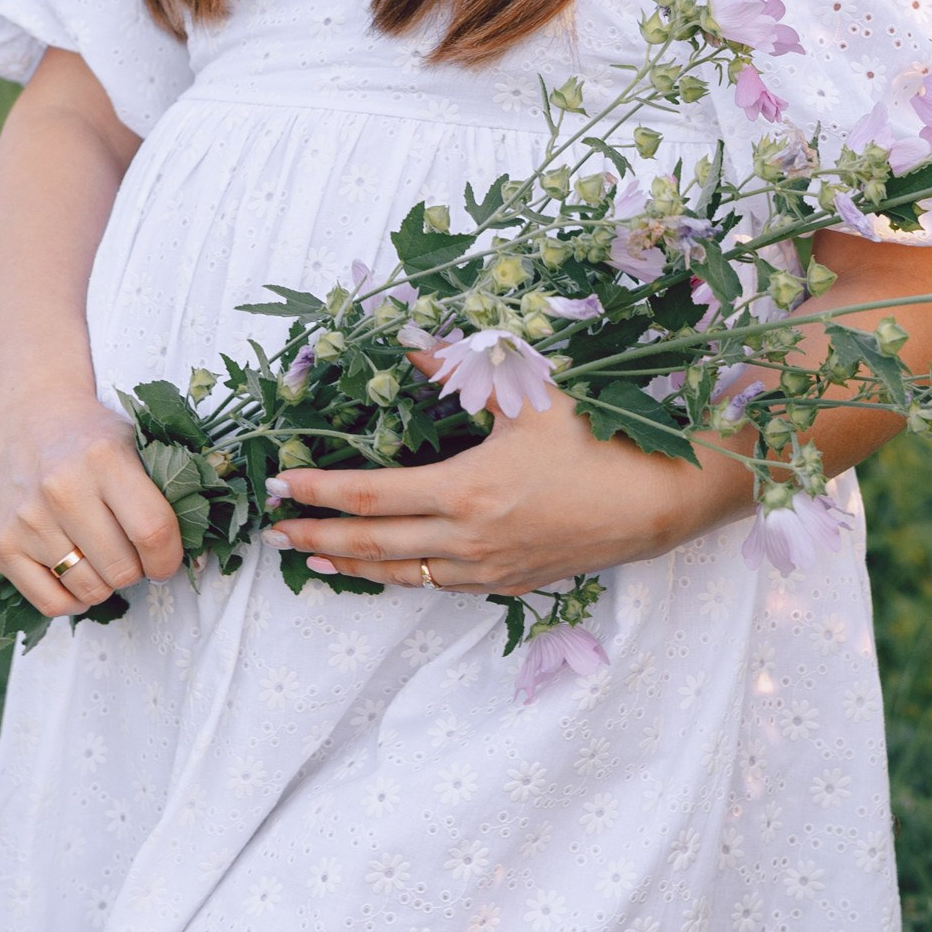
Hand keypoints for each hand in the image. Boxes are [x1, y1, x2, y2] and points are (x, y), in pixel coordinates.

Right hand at [0, 384, 183, 618]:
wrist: (32, 421)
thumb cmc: (97, 440)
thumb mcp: (139, 443)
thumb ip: (172, 488)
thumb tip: (203, 554)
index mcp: (104, 458)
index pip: (152, 531)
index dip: (169, 558)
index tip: (167, 560)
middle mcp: (61, 489)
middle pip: (122, 569)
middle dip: (139, 570)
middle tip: (134, 552)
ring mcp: (27, 519)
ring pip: (89, 591)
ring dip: (107, 583)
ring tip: (105, 555)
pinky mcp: (1, 545)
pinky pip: (51, 604)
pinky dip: (74, 600)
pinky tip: (80, 572)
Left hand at [271, 381, 754, 595]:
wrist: (657, 502)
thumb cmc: (596, 441)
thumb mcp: (528, 396)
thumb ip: (463, 371)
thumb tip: (410, 347)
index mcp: (466, 492)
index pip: (372, 496)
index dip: (320, 492)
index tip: (281, 484)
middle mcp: (468, 541)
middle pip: (374, 545)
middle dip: (318, 537)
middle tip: (274, 533)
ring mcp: (488, 570)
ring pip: (402, 575)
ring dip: (354, 565)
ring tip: (316, 557)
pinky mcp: (510, 583)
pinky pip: (440, 585)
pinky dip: (402, 576)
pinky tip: (389, 567)